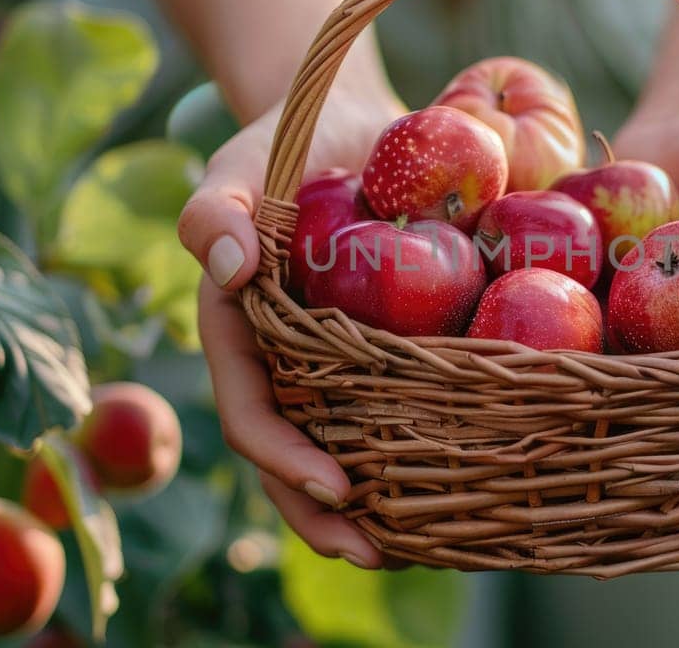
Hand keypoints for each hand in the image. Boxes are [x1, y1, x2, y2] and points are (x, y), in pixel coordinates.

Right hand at [180, 82, 403, 568]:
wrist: (344, 123)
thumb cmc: (280, 144)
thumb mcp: (239, 166)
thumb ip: (216, 211)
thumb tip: (231, 268)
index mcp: (240, 337)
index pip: (253, 415)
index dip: (287, 462)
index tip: (340, 489)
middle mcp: (283, 362)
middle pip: (296, 457)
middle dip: (328, 515)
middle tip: (377, 555)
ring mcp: (333, 361)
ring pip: (347, 446)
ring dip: (376, 503)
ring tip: (421, 545)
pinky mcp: (384, 347)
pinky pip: (396, 407)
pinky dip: (419, 448)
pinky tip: (462, 478)